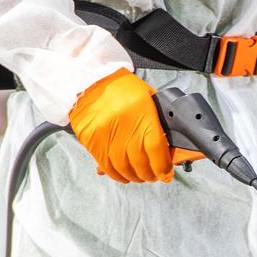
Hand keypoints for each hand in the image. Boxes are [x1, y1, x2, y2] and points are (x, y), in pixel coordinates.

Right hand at [67, 69, 204, 182]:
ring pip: (123, 168)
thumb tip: (166, 150)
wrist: (90, 79)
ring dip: (134, 177)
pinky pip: (106, 166)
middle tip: (153, 175)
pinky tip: (124, 175)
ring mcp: (105, 135)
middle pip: (140, 163)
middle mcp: (123, 126)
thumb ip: (157, 124)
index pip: (155, 150)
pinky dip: (117, 174)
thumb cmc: (122, 88)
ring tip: (139, 176)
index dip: (163, 167)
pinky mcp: (91, 141)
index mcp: (142, 112)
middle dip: (149, 174)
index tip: (166, 174)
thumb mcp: (148, 99)